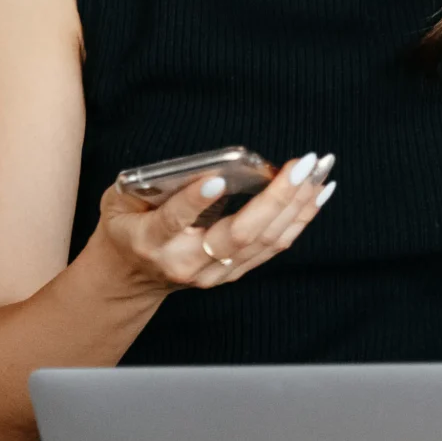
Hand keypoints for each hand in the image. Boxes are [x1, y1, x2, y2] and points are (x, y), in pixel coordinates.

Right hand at [84, 154, 333, 296]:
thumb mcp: (120, 201)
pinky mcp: (234, 273)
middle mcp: (185, 262)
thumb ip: (145, 183)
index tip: (216, 179)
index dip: (194, 202)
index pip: (173, 221)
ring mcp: (214, 273)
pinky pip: (274, 246)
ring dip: (298, 204)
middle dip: (276, 198)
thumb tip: (198, 163)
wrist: (130, 277)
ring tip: (321, 170)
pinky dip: (300, 217)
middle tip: (303, 163)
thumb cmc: (127, 226)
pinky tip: (320, 191)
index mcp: (151, 240)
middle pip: (237, 235)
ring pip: (264, 241)